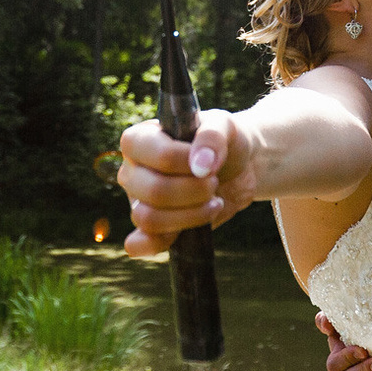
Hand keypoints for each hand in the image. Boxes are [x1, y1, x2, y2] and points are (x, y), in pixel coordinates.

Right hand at [116, 110, 254, 256]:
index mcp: (140, 139)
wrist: (239, 168)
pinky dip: (157, 244)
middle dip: (194, 191)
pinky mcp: (151, 227)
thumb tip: (200, 166)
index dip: (187, 163)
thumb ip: (213, 137)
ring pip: (150, 219)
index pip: (157, 156)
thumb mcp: (225, 126)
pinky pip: (138, 244)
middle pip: (153, 191)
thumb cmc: (223, 141)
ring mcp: (138, 200)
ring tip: (213, 202)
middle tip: (214, 183)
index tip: (209, 163)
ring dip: (191, 215)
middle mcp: (132, 170)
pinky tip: (184, 234)